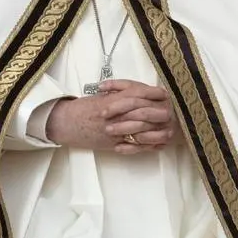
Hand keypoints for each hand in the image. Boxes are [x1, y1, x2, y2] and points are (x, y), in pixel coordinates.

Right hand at [45, 79, 177, 154]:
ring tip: (170, 131)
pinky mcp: (112, 145)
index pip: (136, 94)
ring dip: (156, 131)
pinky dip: (146, 146)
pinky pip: (133, 146)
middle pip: (141, 112)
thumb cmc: (83, 108)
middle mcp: (114, 116)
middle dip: (158, 112)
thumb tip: (138, 91)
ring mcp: (114, 131)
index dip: (152, 93)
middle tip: (172, 112)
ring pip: (139, 131)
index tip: (164, 93)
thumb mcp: (101, 96)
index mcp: (111, 100)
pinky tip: (158, 145)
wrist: (66, 124)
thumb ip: (119, 94)